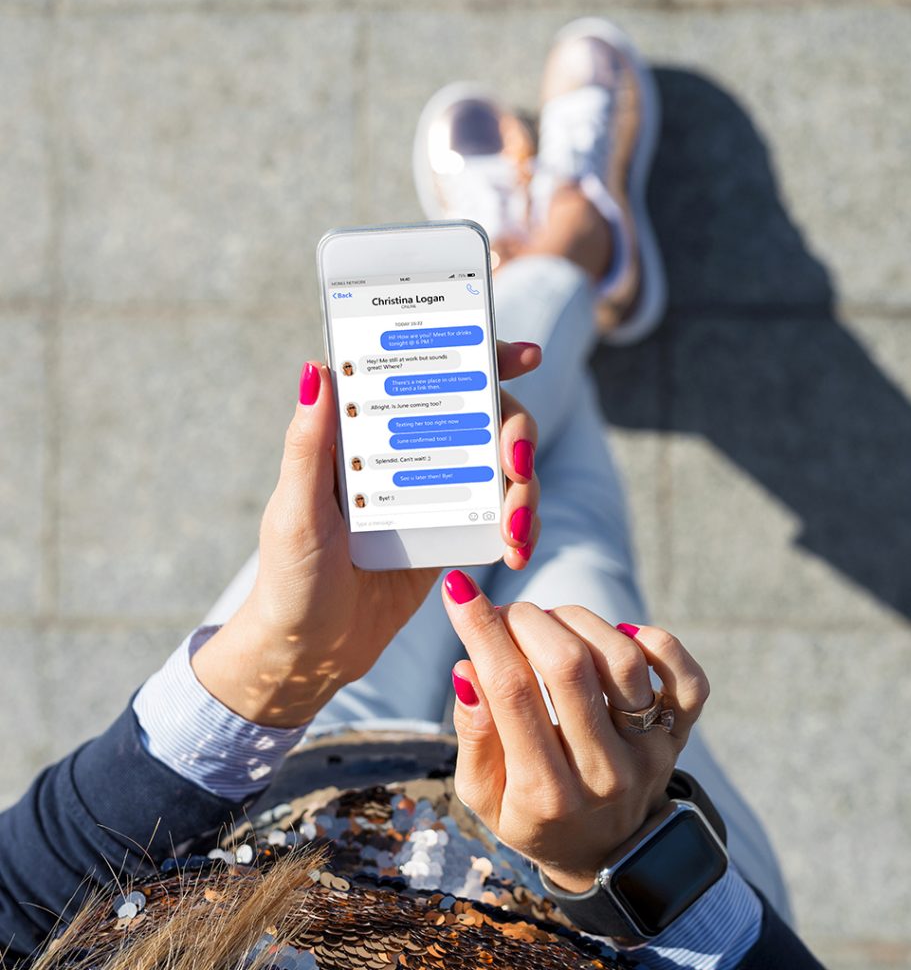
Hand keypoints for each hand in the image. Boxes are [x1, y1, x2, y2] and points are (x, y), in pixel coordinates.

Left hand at [191, 344, 540, 726]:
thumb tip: (317, 369)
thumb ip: (308, 445)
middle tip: (517, 466)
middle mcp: (407, 452)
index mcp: (366, 433)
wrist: (311, 651)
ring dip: (525, 489)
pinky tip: (517, 550)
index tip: (525, 356)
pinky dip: (520, 527)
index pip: (428, 376)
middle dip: (517, 433)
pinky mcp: (453, 532)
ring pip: (503, 465)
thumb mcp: (296, 511)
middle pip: (484, 415)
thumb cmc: (290, 578)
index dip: (481, 357)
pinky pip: (502, 514)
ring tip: (517, 531)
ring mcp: (435, 492)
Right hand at [440, 571, 709, 893]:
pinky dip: (658, 642)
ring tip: (550, 624)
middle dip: (527, 620)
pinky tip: (620, 633)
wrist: (605, 856)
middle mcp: (604, 773)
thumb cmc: (532, 815)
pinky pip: (688, 679)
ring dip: (578, 621)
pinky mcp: (680, 736)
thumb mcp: (484, 795)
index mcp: (545, 793)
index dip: (481, 631)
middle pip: (569, 667)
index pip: (511, 691)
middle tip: (506, 613)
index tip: (459, 590)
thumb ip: (474, 735)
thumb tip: (466, 668)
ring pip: (623, 660)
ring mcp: (649, 753)